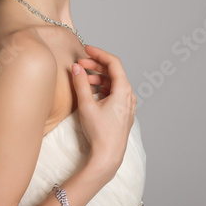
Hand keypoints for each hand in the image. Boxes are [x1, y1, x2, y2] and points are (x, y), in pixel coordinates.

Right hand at [72, 45, 136, 178]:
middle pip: (113, 72)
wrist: (108, 156)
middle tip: (80, 64)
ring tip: (82, 78)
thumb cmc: (100, 133)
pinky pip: (114, 92)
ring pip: (113, 82)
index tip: (86, 49)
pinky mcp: (123, 111)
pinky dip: (102, 87)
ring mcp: (127, 104)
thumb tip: (76, 68)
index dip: (99, 53)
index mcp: (123, 90)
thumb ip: (81, 83)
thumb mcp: (86, 105)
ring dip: (98, 77)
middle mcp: (129, 95)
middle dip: (96, 65)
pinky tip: (90, 90)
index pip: (113, 63)